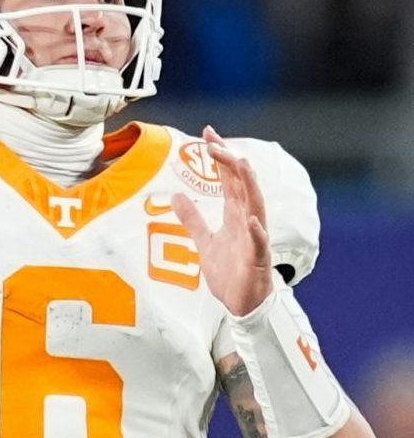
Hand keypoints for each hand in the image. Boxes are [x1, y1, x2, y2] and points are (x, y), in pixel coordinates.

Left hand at [173, 127, 275, 315]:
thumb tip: (177, 196)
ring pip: (255, 207)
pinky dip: (257, 232)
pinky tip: (252, 220)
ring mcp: (254, 239)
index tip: (208, 134)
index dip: (220, 157)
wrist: (242, 303)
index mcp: (235, 215)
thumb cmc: (229, 271)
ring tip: (241, 165)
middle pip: (242, 186)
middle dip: (231, 163)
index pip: (229, 179)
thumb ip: (193, 218)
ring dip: (249, 186)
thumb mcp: (204, 241)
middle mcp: (248, 221)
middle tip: (215, 143)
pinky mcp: (257, 260)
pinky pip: (259, 244)